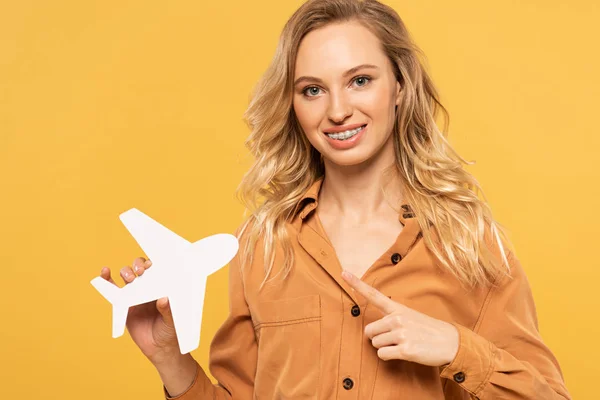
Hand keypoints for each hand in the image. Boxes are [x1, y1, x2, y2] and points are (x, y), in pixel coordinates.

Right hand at [99, 257, 180, 365]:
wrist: (159, 347)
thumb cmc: (170, 330)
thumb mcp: (173, 321)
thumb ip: (168, 311)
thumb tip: (164, 299)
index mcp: (162, 287)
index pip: (157, 269)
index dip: (152, 264)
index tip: (151, 266)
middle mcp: (149, 287)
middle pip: (140, 268)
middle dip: (138, 266)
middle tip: (141, 273)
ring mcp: (135, 294)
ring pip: (127, 276)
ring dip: (126, 272)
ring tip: (129, 278)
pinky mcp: (124, 304)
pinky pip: (113, 290)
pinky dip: (107, 280)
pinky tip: (105, 272)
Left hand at [341, 270, 458, 366]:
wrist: (451, 342)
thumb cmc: (428, 330)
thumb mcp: (410, 316)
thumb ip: (391, 318)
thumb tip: (371, 331)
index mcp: (398, 309)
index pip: (374, 294)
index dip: (356, 284)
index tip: (343, 273)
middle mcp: (397, 319)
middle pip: (369, 331)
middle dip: (377, 338)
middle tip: (395, 339)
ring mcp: (401, 334)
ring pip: (375, 344)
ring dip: (385, 348)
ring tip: (403, 344)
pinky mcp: (405, 349)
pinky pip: (383, 355)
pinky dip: (390, 357)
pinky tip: (404, 353)